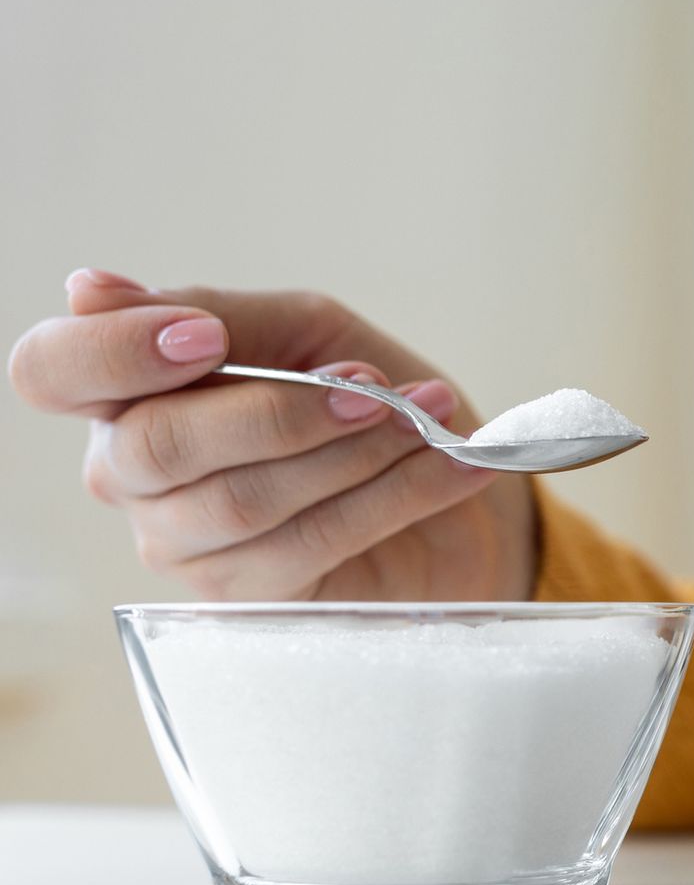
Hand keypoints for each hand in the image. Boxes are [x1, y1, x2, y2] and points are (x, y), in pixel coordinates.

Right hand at [8, 269, 535, 601]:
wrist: (450, 484)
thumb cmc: (365, 397)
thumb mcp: (307, 331)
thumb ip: (219, 311)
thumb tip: (88, 288)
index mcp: (129, 390)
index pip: (52, 370)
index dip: (113, 351)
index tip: (204, 338)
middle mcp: (133, 472)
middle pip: (157, 445)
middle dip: (280, 410)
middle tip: (370, 386)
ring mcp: (182, 543)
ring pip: (244, 500)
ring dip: (355, 452)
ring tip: (424, 418)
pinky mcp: (249, 596)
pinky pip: (311, 543)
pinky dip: (395, 493)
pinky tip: (448, 463)